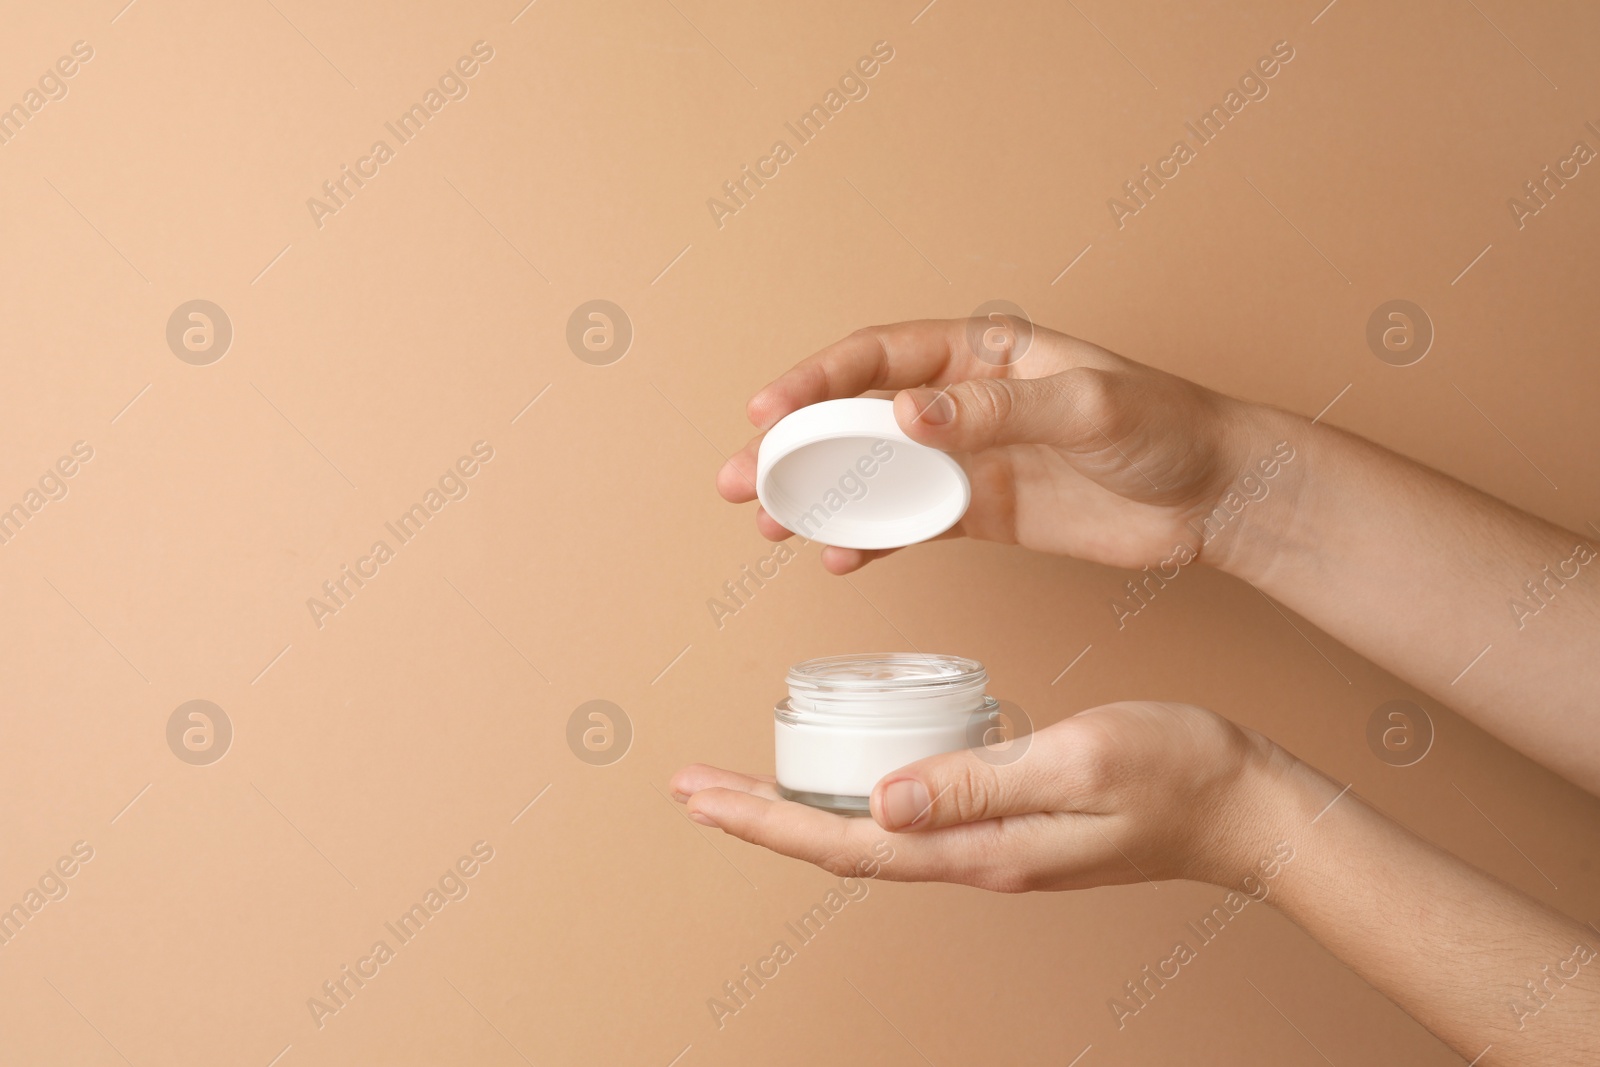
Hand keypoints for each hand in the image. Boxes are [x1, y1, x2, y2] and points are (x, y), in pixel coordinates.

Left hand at [671, 702, 1289, 892]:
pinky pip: (914, 816)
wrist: (1244, 807)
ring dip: (802, 810)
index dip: (765, 821)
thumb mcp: (1078, 761)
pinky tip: (850, 773)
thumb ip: (980, 783)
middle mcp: (974, 856)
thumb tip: (883, 801)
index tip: (698, 796)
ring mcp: (991, 845)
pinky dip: (861, 798)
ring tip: (746, 785)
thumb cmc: (1176, 774)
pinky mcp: (1008, 822)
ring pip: (873, 834)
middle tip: (692, 787)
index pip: (846, 842)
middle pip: (842, 844)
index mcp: (981, 847)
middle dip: (761, 817)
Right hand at [717, 318, 1290, 575]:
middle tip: (741, 479)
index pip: (878, 357)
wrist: (1218, 496)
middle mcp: (964, 403)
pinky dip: (871, 541)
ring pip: (874, 476)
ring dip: (819, 497)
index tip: (769, 411)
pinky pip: (911, 526)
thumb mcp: (1088, 408)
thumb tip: (910, 415)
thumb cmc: (1167, 428)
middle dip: (794, 446)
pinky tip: (837, 560)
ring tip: (769, 523)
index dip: (816, 381)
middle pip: (858, 418)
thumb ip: (998, 412)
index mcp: (982, 351)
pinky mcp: (983, 513)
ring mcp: (969, 461)